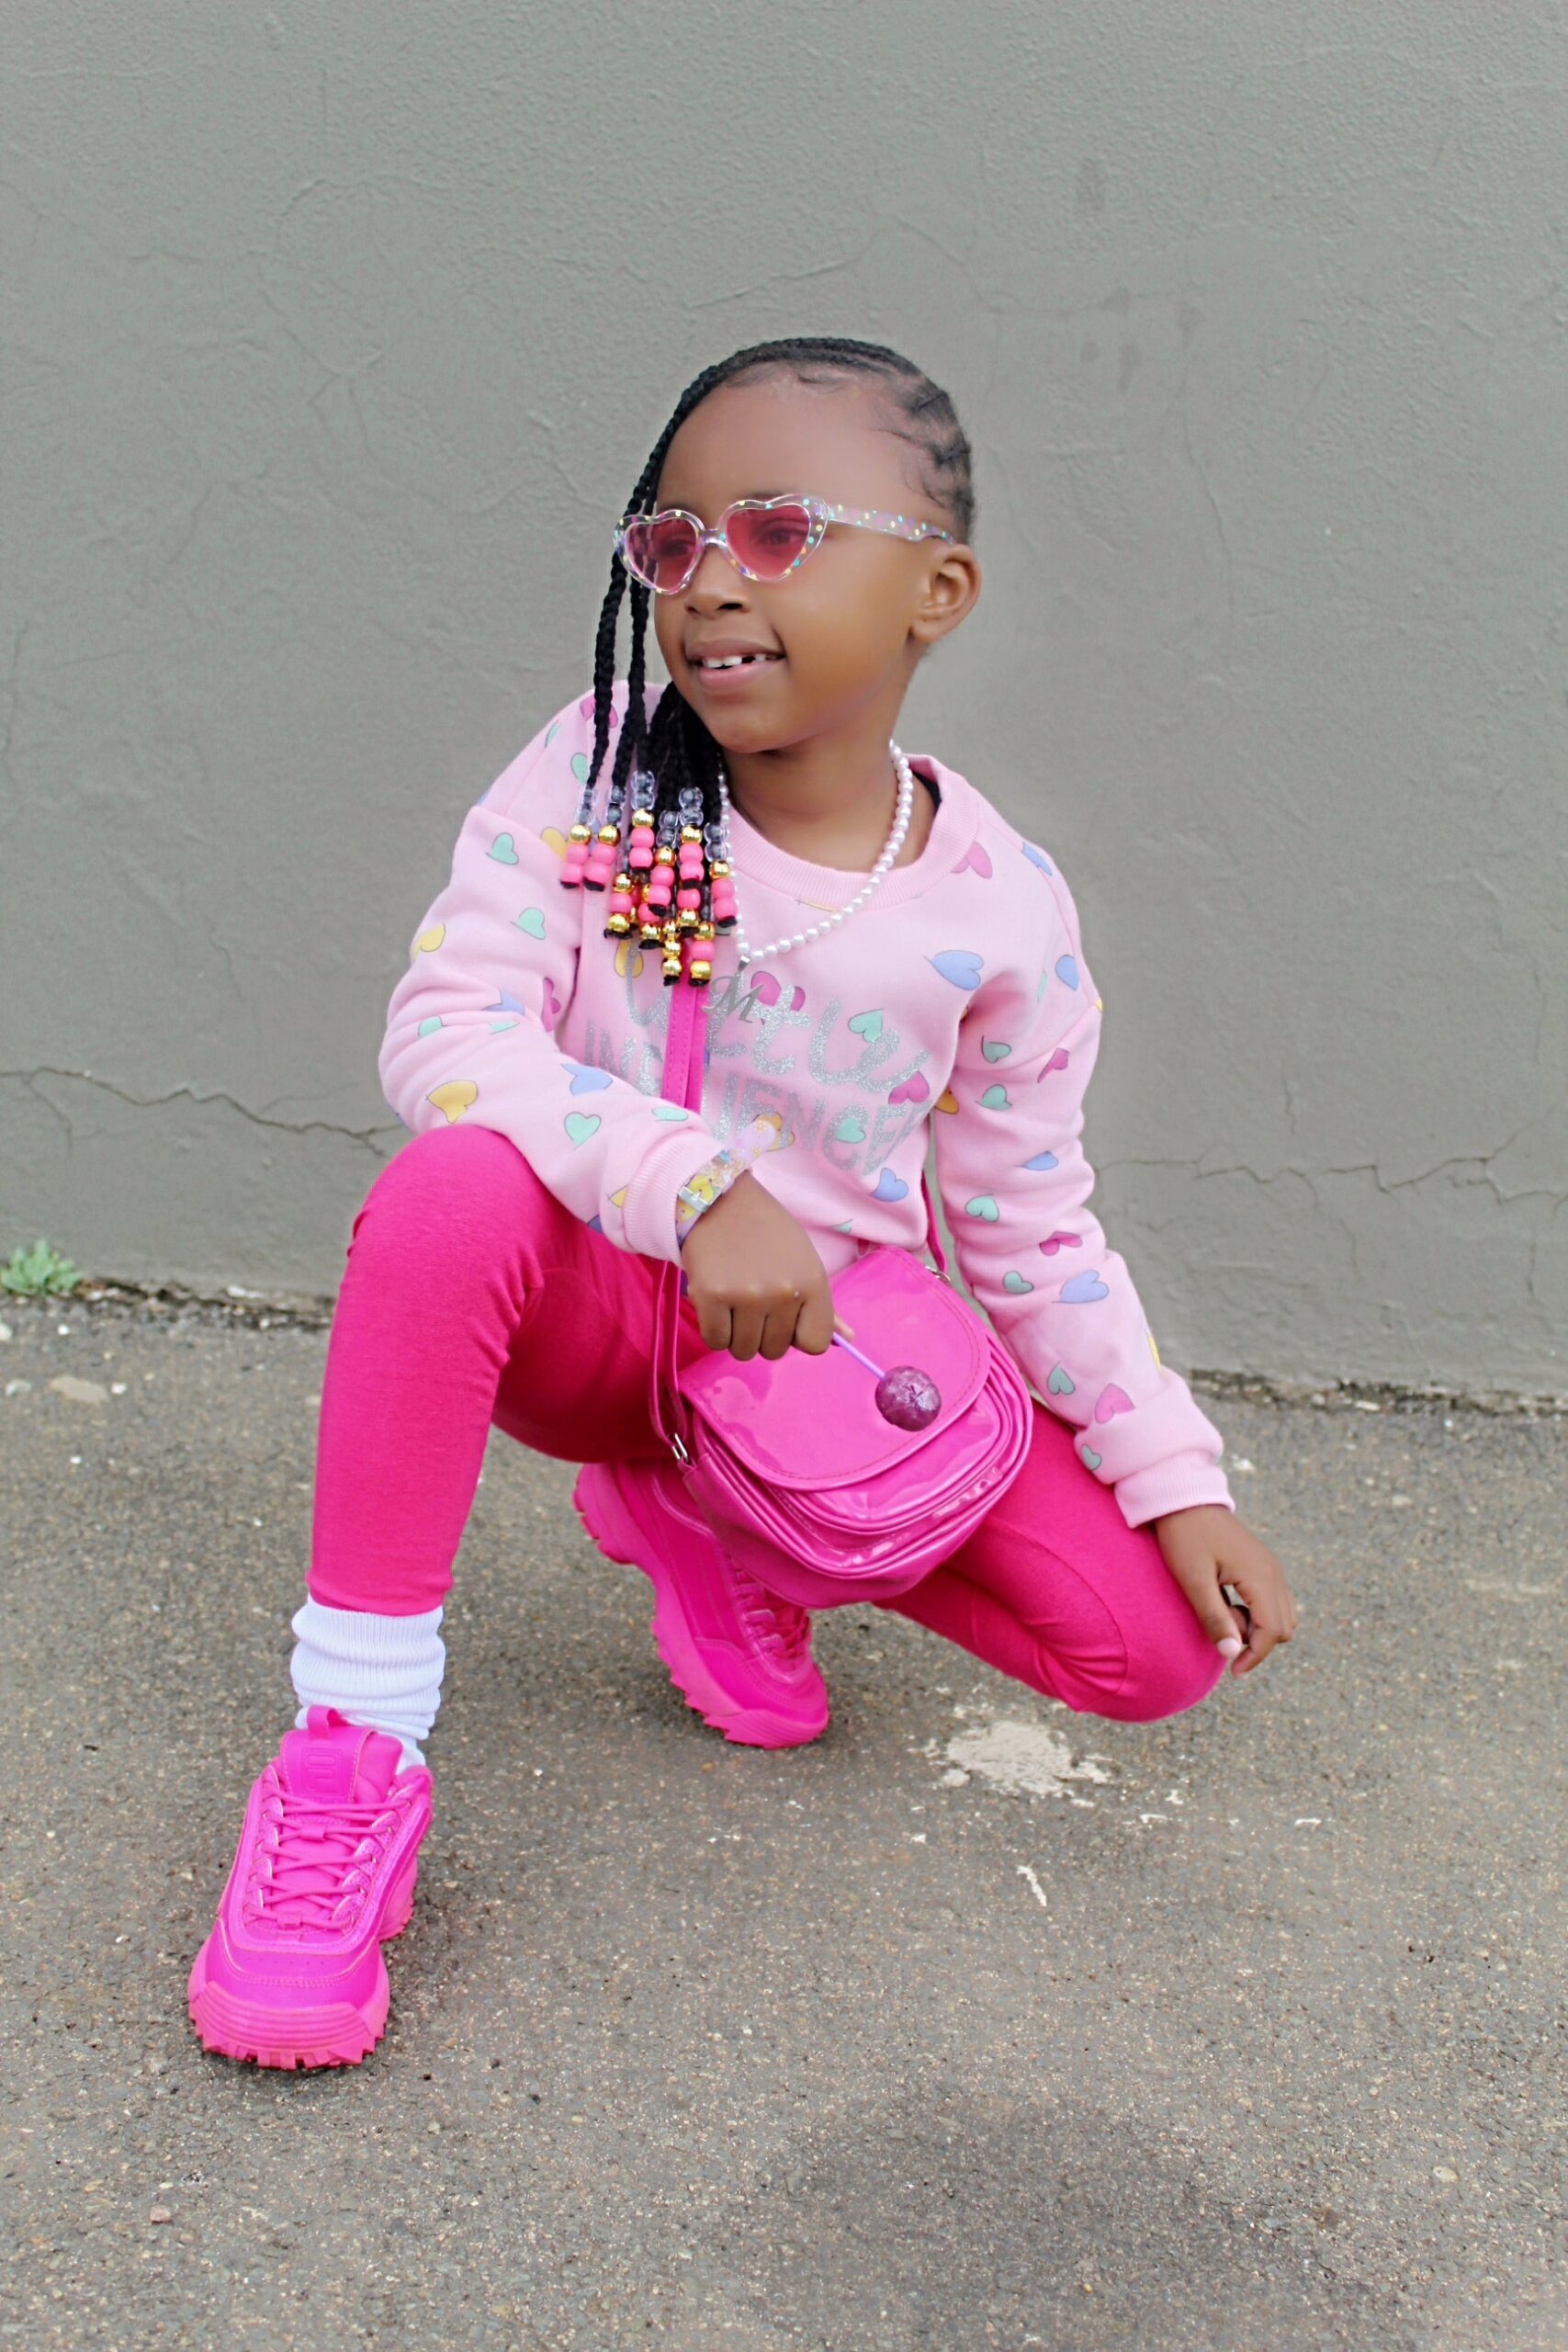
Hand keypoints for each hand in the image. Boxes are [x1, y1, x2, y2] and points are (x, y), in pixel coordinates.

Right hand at [680, 1170, 854, 1362]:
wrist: (720, 1199)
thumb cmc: (767, 1233)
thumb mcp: (804, 1262)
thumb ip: (823, 1306)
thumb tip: (847, 1340)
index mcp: (813, 1283)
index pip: (815, 1344)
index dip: (797, 1336)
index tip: (785, 1319)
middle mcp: (784, 1292)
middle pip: (775, 1351)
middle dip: (763, 1335)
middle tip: (753, 1303)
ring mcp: (747, 1296)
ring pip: (744, 1350)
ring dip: (737, 1335)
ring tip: (734, 1303)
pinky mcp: (711, 1297)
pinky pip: (716, 1341)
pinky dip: (714, 1331)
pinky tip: (716, 1306)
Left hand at [1152, 1504, 1299, 1677]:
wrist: (1184, 1499)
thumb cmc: (1185, 1538)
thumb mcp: (1193, 1580)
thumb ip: (1214, 1617)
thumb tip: (1231, 1653)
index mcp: (1260, 1576)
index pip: (1273, 1632)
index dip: (1255, 1656)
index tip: (1232, 1670)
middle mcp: (1274, 1572)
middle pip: (1284, 1627)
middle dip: (1258, 1641)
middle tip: (1222, 1631)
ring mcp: (1271, 1567)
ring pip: (1283, 1615)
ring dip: (1258, 1627)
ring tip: (1223, 1615)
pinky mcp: (1263, 1564)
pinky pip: (1273, 1600)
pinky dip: (1257, 1613)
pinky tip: (1228, 1603)